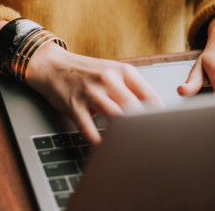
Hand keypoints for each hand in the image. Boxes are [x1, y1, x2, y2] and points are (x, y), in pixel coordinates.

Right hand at [25, 42, 162, 144]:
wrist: (52, 66)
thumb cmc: (86, 72)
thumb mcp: (112, 72)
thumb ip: (131, 88)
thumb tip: (154, 112)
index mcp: (123, 71)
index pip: (150, 97)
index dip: (159, 117)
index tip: (162, 130)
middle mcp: (108, 80)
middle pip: (135, 110)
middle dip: (143, 129)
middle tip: (149, 143)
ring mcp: (90, 93)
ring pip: (116, 120)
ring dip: (123, 136)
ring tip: (129, 148)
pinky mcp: (74, 106)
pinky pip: (90, 131)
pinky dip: (98, 143)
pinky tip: (104, 148)